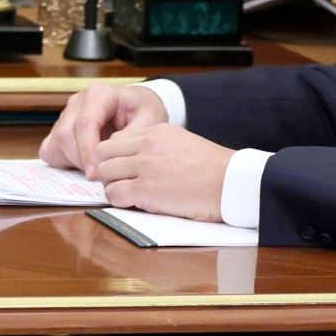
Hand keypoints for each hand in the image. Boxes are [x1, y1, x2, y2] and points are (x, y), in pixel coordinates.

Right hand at [40, 82, 168, 177]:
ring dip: (74, 162)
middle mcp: (77, 102)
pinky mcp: (58, 128)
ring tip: (97, 167)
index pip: (85, 124)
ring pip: (56, 143)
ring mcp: (65, 115)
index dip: (88, 152)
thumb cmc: (143, 112)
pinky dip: (63, 162)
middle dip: (81, 160)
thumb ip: (133, 137)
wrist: (137, 108)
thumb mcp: (150, 121)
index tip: (97, 175)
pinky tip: (83, 164)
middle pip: (66, 135)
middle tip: (103, 174)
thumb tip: (112, 155)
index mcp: (99, 94)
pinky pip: (50, 150)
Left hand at [93, 123, 231, 222]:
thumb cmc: (212, 169)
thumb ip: (157, 146)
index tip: (123, 170)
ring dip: (113, 186)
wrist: (232, 183)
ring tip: (130, 195)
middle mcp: (147, 144)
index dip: (114, 158)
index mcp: (157, 131)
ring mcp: (146, 166)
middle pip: (103, 154)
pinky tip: (135, 204)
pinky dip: (119, 201)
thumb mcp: (182, 143)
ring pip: (104, 173)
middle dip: (107, 170)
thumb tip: (134, 158)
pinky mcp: (146, 190)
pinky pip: (114, 194)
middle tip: (121, 184)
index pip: (116, 140)